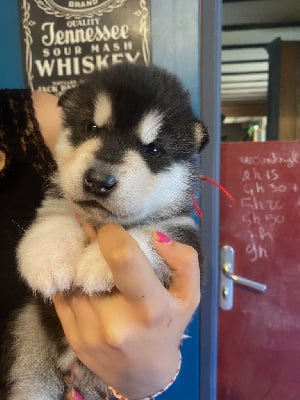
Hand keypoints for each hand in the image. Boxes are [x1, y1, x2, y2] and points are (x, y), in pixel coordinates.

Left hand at [53, 224, 199, 398]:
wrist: (144, 375)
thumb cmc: (168, 328)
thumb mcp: (189, 296)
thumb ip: (184, 261)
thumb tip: (156, 236)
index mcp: (150, 307)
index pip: (122, 257)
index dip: (111, 234)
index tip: (111, 230)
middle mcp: (115, 322)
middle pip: (91, 265)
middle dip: (90, 244)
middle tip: (94, 235)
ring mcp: (89, 332)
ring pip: (73, 279)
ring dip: (78, 261)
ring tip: (89, 257)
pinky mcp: (72, 338)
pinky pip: (62, 295)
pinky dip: (69, 279)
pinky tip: (81, 276)